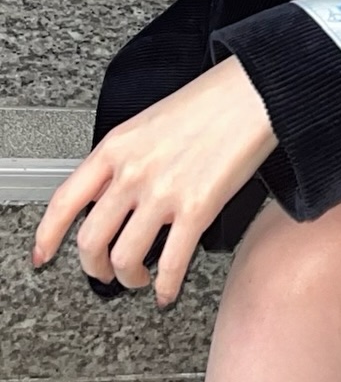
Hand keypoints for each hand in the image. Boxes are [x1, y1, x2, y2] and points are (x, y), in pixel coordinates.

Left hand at [31, 55, 277, 306]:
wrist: (256, 90)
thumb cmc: (211, 100)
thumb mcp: (148, 121)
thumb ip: (123, 158)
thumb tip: (109, 194)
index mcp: (116, 147)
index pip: (64, 203)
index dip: (47, 237)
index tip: (43, 256)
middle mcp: (133, 172)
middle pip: (91, 242)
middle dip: (94, 268)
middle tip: (104, 274)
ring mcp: (164, 193)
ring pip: (124, 259)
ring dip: (129, 279)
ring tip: (139, 279)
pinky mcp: (198, 209)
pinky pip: (171, 265)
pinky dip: (165, 287)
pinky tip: (167, 291)